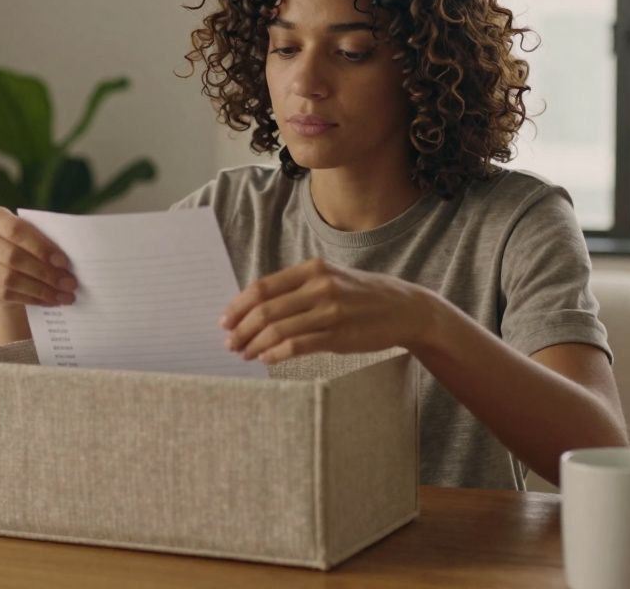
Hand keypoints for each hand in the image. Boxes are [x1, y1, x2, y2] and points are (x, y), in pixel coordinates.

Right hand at [0, 207, 77, 306]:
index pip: (16, 230)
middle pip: (13, 257)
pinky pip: (4, 294)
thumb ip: (46, 241)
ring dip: (40, 290)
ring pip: (9, 279)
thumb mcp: (33, 237)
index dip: (40, 247)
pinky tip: (49, 301)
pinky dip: (30, 299)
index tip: (64, 262)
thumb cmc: (25, 247)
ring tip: (63, 296)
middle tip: (69, 283)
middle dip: (45, 273)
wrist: (5, 268)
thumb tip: (68, 262)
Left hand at [221, 258, 431, 363]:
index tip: (224, 320)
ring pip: (278, 329)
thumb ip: (297, 288)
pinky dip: (276, 354)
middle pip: (265, 309)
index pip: (263, 287)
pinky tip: (266, 359)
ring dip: (254, 344)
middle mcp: (320, 286)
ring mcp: (330, 311)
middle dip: (242, 329)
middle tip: (229, 343)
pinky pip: (297, 346)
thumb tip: (257, 307)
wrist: (405, 309)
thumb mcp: (330, 279)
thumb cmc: (361, 295)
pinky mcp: (339, 336)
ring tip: (245, 353)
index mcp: (312, 269)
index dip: (238, 306)